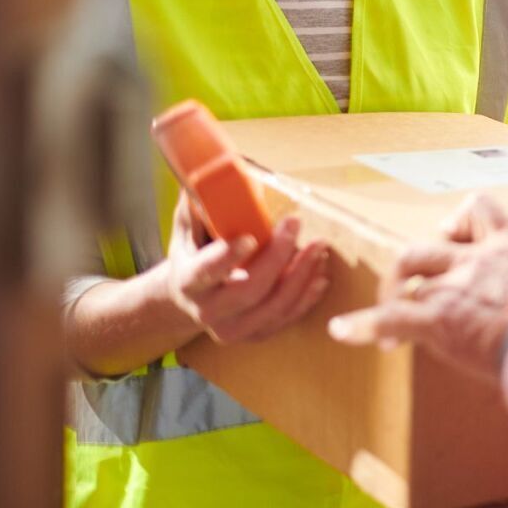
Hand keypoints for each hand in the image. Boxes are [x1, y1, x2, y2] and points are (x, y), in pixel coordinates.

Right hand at [164, 190, 330, 343]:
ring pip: (273, 307)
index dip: (228, 257)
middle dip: (278, 257)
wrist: (187, 298)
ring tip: (318, 247)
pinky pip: (286, 319)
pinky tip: (320, 274)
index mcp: (188, 283)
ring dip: (300, 276)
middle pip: (249, 290)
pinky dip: (307, 297)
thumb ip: (199, 205)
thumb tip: (210, 172)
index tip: (250, 237)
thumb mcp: (187, 229)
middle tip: (295, 224)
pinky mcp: (254, 335)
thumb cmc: (192, 254)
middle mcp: (208, 312)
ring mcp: (233, 329)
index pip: (207, 272)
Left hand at [327, 137, 507, 375]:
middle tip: (419, 280)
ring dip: (395, 288)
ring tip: (387, 313)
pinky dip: (363, 324)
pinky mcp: (437, 318)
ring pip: (409, 265)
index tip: (461, 237)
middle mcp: (479, 257)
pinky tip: (342, 332)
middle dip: (422, 258)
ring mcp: (455, 285)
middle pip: (434, 239)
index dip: (465, 222)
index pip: (482, 209)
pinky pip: (391, 316)